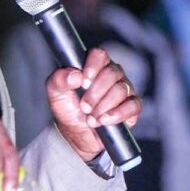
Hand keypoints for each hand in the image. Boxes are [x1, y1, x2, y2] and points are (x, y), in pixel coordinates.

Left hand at [45, 47, 141, 161]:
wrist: (76, 135)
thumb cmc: (69, 110)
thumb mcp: (56, 94)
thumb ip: (59, 80)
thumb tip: (75, 75)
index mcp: (94, 66)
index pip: (99, 55)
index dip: (92, 67)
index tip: (83, 83)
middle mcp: (112, 74)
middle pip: (111, 73)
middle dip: (95, 93)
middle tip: (84, 107)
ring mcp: (125, 89)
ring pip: (121, 90)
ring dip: (103, 106)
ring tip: (91, 119)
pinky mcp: (133, 107)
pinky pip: (133, 105)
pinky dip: (118, 114)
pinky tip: (105, 120)